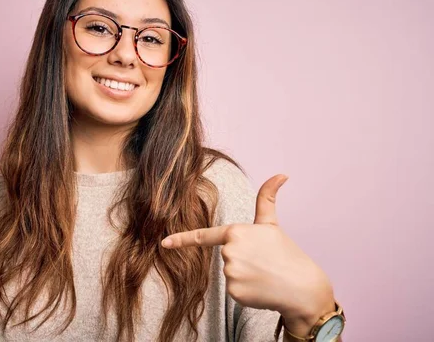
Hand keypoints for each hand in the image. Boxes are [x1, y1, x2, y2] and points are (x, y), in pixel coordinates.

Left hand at [161, 174, 333, 331]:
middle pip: (225, 256)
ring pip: (230, 273)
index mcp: (236, 232)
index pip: (204, 236)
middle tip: (263, 261)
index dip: (181, 240)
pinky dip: (246, 290)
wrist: (302, 287)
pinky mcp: (234, 292)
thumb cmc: (286, 252)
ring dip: (244, 275)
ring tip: (264, 274)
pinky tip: (261, 288)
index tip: (164, 243)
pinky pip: (234, 290)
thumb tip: (282, 173)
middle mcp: (230, 251)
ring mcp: (231, 272)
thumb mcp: (272, 224)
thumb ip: (267, 198)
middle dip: (242, 259)